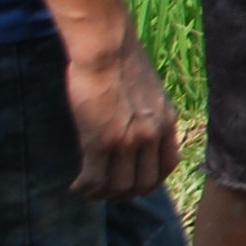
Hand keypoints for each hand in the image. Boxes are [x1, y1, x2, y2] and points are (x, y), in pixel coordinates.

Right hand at [63, 33, 180, 201]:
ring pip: (119, 187)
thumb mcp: (151, 92)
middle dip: (126, 194)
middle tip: (108, 193)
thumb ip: (150, 115)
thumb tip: (139, 130)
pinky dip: (85, 189)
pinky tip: (76, 186)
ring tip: (89, 191)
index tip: (135, 183)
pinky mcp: (100, 142)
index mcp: (166, 122)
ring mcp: (127, 141)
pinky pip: (94, 180)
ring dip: (103, 195)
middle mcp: (151, 135)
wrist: (107, 50)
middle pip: (145, 183)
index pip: (168, 166)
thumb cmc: (122, 64)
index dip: (151, 181)